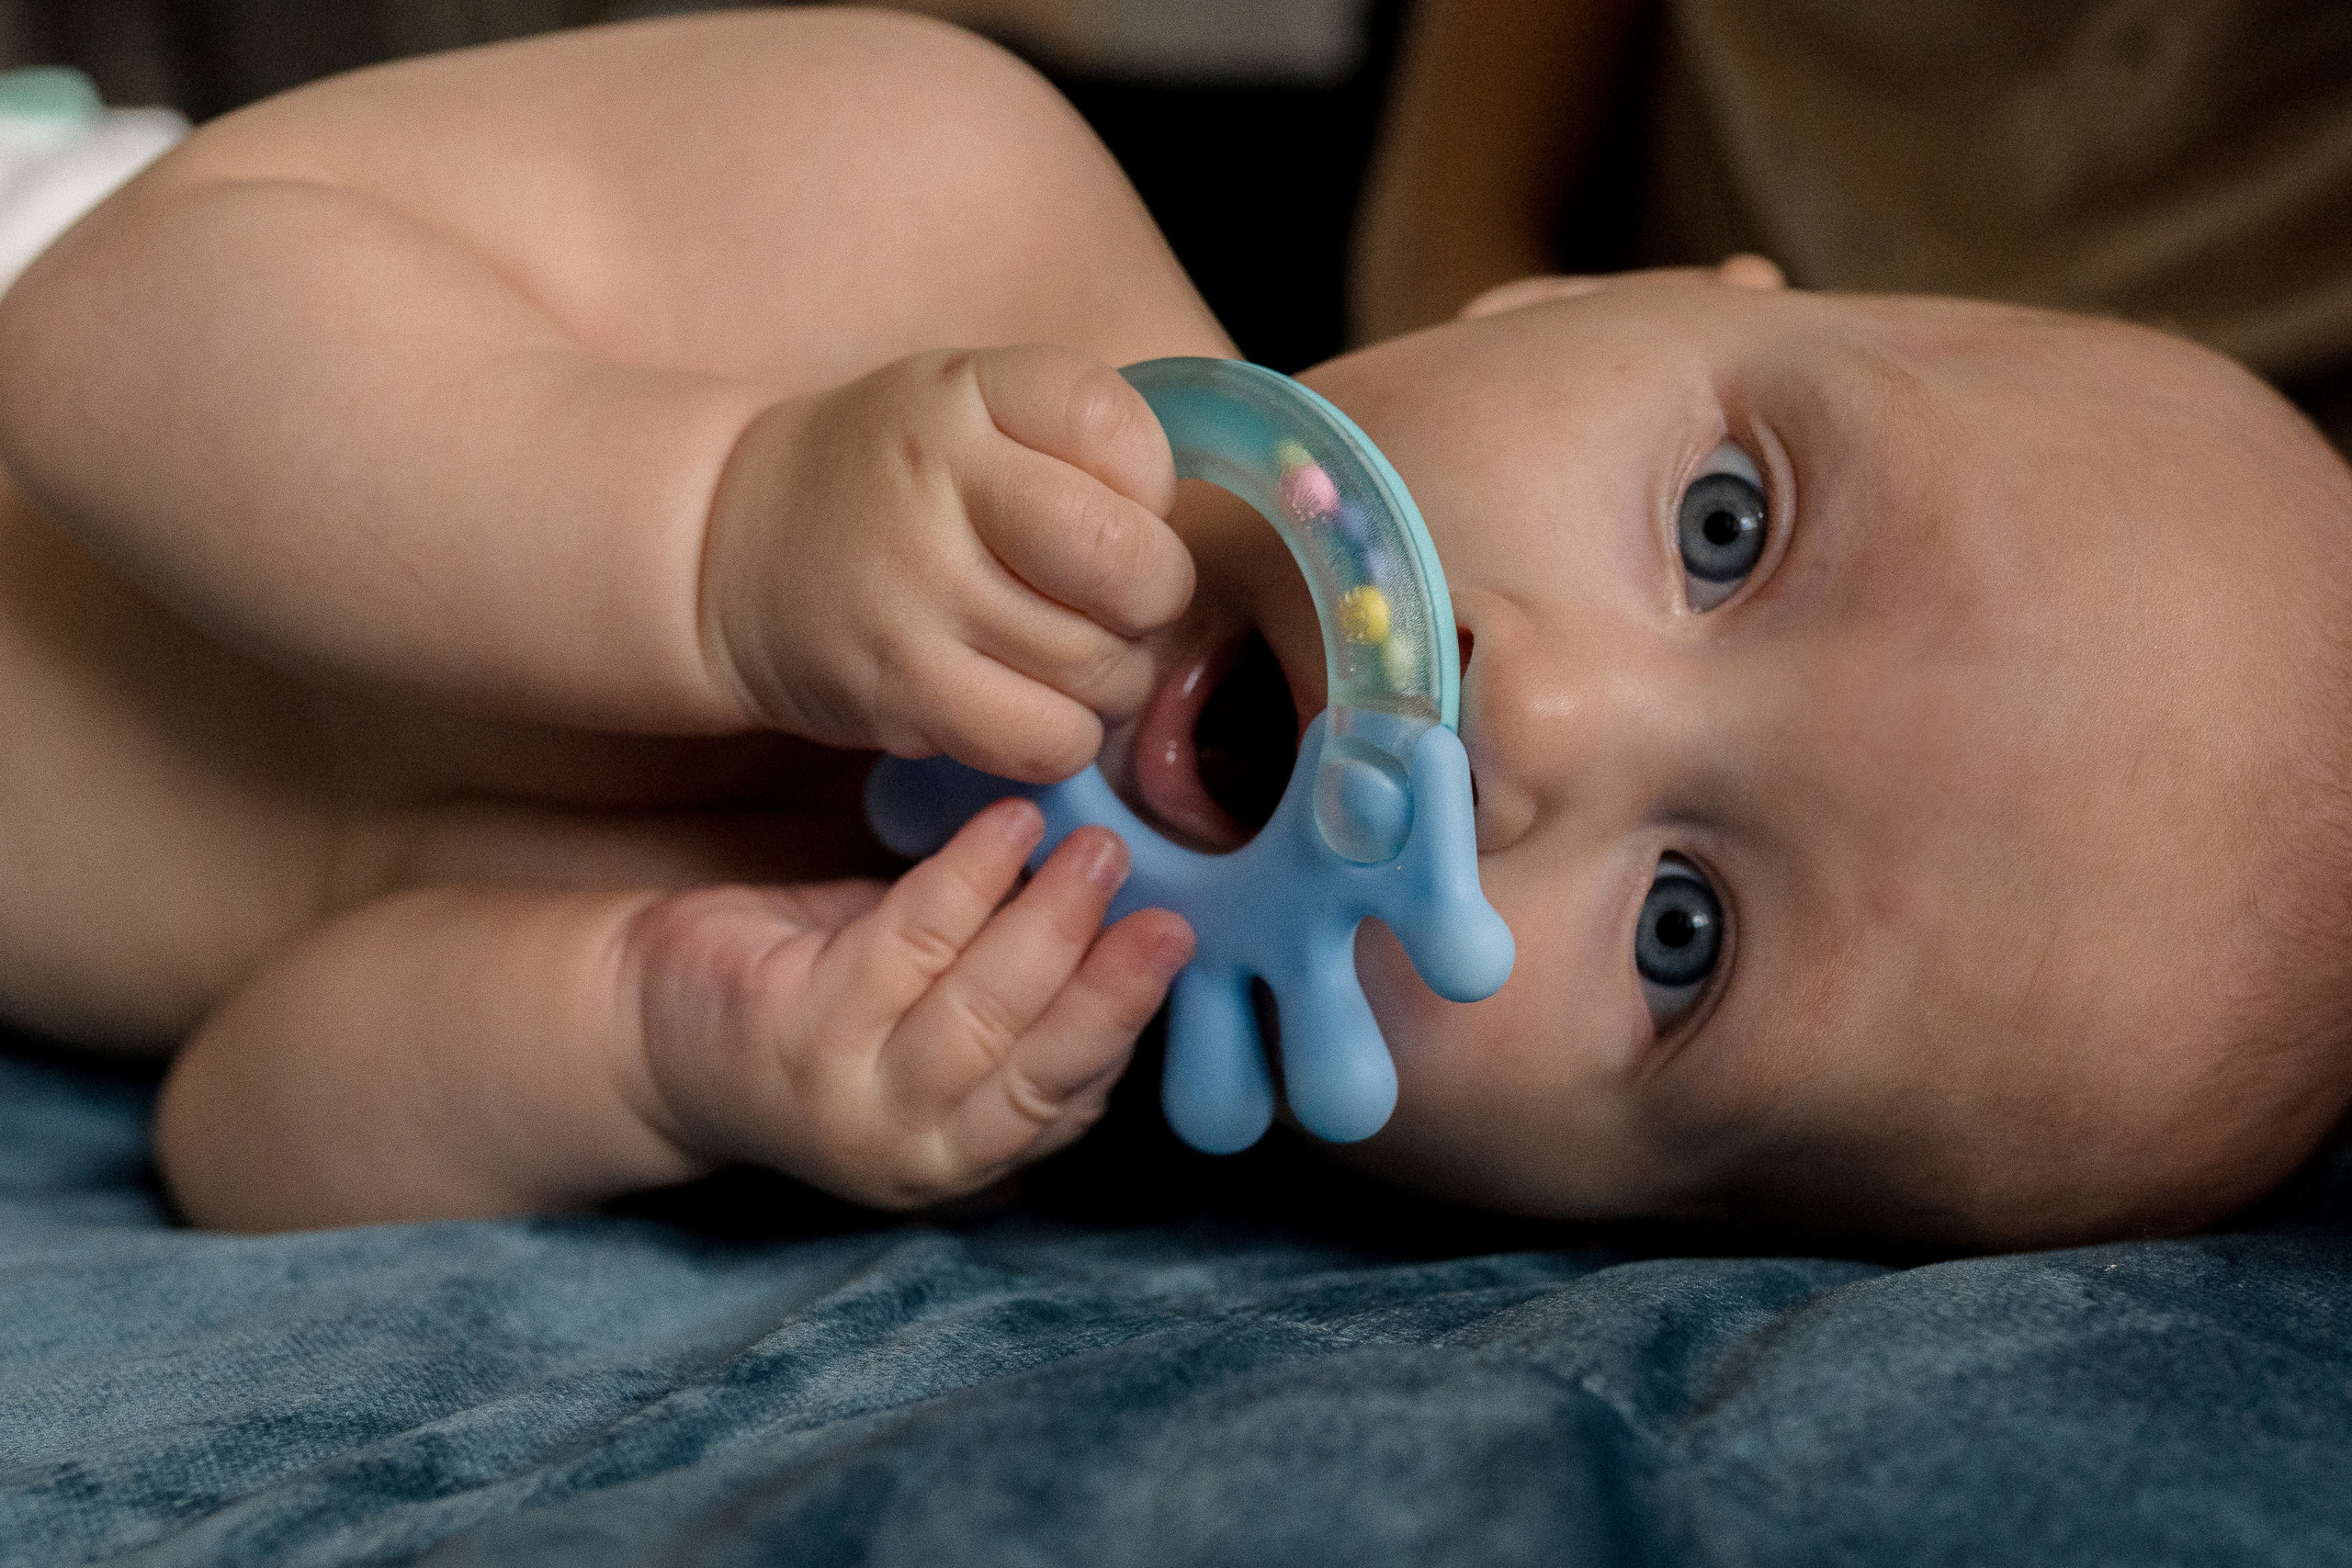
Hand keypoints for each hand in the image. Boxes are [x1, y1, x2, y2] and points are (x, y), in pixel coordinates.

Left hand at [628, 798, 1192, 1208]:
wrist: (639, 1023)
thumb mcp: (925, 1014)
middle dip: (1112, 989)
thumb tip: (1120, 903)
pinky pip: (903, 944)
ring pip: (980, 1012)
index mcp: (959, 1150)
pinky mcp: (793, 1035)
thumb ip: (1013, 987)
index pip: (1068, 1103)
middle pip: (1038, 1072)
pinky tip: (1008, 826)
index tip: (1179, 946)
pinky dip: (967, 879)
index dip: (1125, 1029)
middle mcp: (911, 1152)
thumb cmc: (810, 1000)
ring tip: (1097, 851)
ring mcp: (849, 1102)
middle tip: (1167, 909)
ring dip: (1051, 924)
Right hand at [703, 345, 1191, 781]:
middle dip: (1154, 596)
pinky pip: (1047, 738)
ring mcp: (916, 592)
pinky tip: (1039, 706)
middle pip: (1130, 563)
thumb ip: (1079, 437)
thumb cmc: (891, 478)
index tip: (1114, 503)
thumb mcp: (970, 403)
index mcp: (969, 391)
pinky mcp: (902, 691)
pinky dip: (1068, 734)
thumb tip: (1192, 529)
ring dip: (1115, 676)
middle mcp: (939, 482)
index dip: (1151, 485)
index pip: (1120, 427)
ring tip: (1074, 654)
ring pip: (1099, 664)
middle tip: (1122, 600)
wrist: (730, 543)